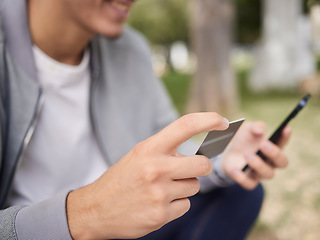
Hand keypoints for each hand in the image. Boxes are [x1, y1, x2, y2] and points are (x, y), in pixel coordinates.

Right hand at [66, 112, 228, 239]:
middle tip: (186, 169)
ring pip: (194, 187)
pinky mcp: (161, 215)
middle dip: (199, 167)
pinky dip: (177, 204)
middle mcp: (156, 168)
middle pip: (202, 164)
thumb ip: (165, 151)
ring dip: (183, 187)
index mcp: (149, 148)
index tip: (222, 121)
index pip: (185, 125)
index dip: (208, 119)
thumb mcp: (138, 155)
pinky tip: (158, 204)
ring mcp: (159, 193)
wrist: (95, 209)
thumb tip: (198, 153)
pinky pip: (186, 205)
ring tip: (161, 189)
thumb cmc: (122, 178)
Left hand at [221, 121, 290, 189]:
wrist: (227, 153)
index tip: (285, 127)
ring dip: (258, 164)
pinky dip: (243, 178)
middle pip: (282, 162)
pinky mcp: (248, 180)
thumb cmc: (243, 140)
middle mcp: (270, 162)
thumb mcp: (247, 130)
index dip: (285, 136)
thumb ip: (255, 127)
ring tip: (247, 154)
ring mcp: (260, 173)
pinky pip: (250, 184)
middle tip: (263, 144)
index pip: (283, 143)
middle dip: (274, 153)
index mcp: (273, 148)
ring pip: (267, 174)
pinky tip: (236, 170)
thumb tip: (260, 131)